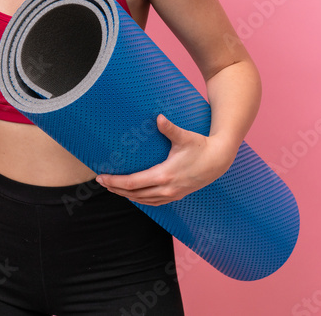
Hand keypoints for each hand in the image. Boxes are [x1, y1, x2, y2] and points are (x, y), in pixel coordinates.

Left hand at [96, 114, 238, 205]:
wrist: (219, 160)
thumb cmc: (201, 146)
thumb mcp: (184, 136)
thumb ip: (170, 128)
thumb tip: (158, 118)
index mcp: (165, 175)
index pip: (133, 183)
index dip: (115, 181)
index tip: (102, 177)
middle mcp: (167, 188)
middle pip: (134, 194)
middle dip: (116, 189)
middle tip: (101, 182)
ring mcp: (172, 193)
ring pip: (143, 200)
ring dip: (127, 195)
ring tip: (113, 188)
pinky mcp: (177, 194)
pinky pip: (154, 202)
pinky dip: (141, 199)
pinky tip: (134, 195)